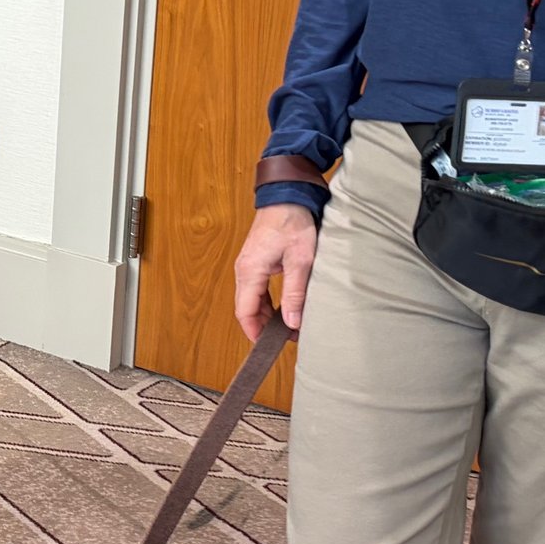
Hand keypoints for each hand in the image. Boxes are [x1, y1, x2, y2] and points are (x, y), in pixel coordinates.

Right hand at [234, 203, 317, 338]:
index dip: (254, 333)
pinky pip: (255, 290)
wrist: (288, 196)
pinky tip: (283, 308)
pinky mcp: (255, 262)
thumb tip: (292, 322)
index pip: (245, 312)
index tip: (267, 347)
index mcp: (250, 271)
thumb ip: (295, 293)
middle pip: (246, 309)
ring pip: (251, 300)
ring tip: (288, 326)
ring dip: (266, 316)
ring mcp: (247, 265)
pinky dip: (267, 303)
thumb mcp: (300, 260)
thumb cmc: (293, 222)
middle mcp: (243, 270)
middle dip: (263, 327)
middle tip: (285, 339)